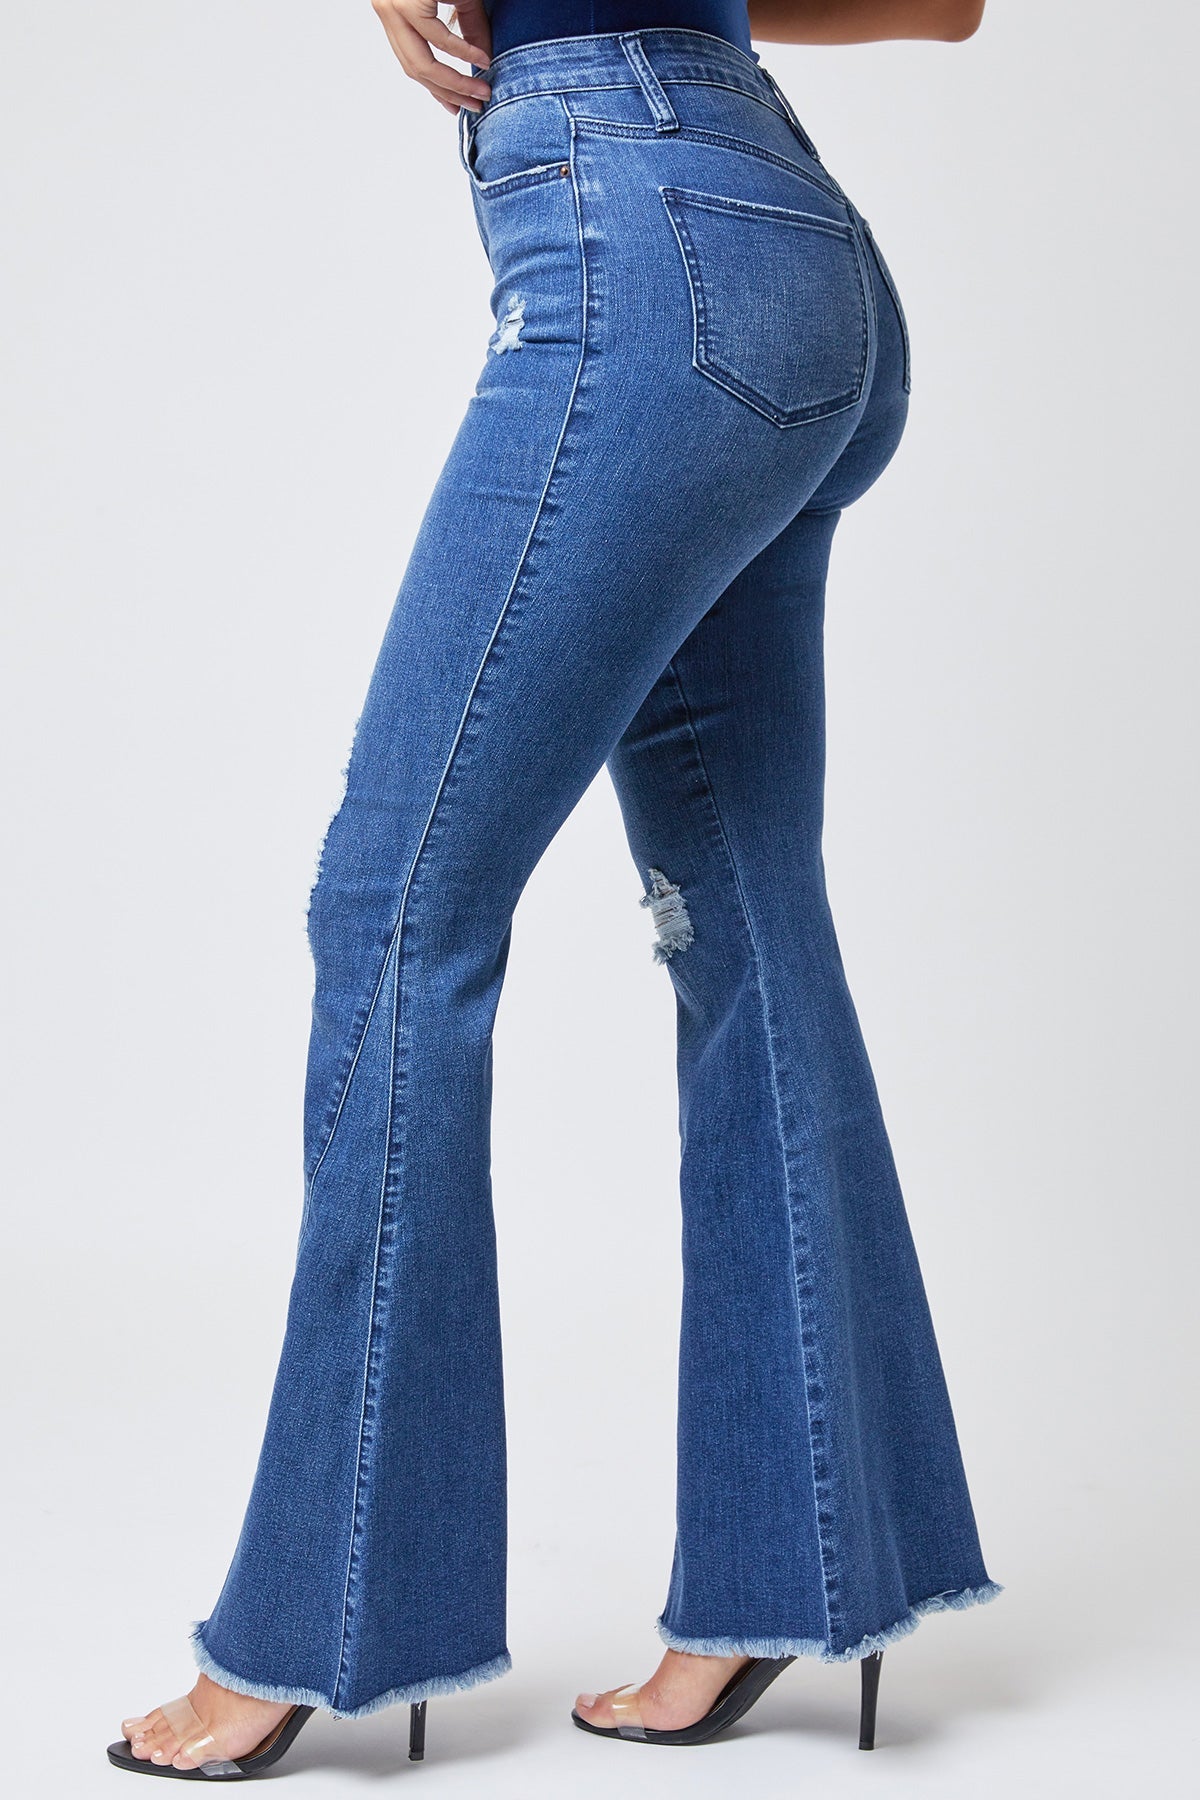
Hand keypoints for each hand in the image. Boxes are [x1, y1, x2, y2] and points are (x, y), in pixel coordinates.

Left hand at [370, 2, 492, 114]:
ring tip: (481, 91)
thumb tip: (481, 64)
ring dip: (455, 82)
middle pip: (416, 69)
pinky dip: (461, 52)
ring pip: (422, 63)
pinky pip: (436, 37)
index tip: (455, 107)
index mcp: (395, 13)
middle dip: (449, 92)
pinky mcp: (406, 1)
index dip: (436, 89)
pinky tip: (481, 61)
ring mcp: (394, 7)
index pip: (412, 62)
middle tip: (474, 105)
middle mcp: (389, 11)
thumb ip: (469, 30)